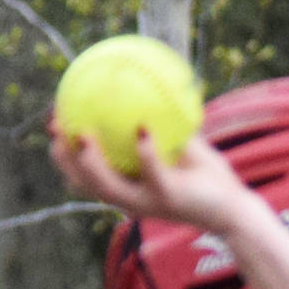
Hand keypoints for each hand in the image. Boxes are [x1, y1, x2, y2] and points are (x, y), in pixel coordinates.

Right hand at [50, 123, 254, 236]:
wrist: (236, 206)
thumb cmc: (207, 176)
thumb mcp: (179, 144)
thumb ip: (159, 122)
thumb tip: (143, 82)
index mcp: (129, 186)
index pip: (86, 174)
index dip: (64, 153)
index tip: (52, 123)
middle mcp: (133, 199)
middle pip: (86, 183)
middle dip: (66, 159)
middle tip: (54, 130)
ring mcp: (150, 202)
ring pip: (110, 187)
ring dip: (92, 163)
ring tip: (81, 134)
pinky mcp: (171, 200)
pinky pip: (153, 174)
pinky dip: (146, 152)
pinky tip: (142, 129)